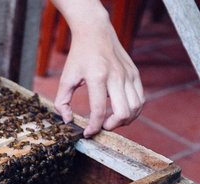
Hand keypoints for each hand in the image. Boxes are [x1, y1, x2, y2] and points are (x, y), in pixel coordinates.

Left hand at [52, 2, 144, 137]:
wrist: (96, 33)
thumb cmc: (79, 56)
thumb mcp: (66, 78)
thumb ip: (61, 102)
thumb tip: (67, 120)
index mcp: (97, 77)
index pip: (98, 110)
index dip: (93, 127)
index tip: (88, 133)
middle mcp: (116, 76)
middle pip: (124, 112)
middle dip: (113, 126)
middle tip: (102, 127)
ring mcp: (128, 74)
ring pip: (136, 107)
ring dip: (126, 120)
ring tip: (112, 122)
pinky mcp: (135, 74)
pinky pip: (140, 98)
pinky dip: (133, 110)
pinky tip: (121, 112)